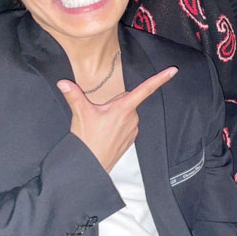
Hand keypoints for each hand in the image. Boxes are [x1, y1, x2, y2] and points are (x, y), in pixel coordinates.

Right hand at [57, 67, 177, 171]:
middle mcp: (133, 117)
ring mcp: (134, 128)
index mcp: (124, 107)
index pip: (146, 89)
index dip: (160, 78)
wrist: (90, 165)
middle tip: (100, 113)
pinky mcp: (131, 138)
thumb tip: (63, 82)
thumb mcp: (81, 114)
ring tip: (101, 125)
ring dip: (116, 114)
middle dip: (115, 103)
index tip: (173, 71)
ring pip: (126, 113)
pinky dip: (117, 125)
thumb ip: (74, 95)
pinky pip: (126, 124)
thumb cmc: (87, 140)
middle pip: (127, 100)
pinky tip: (106, 133)